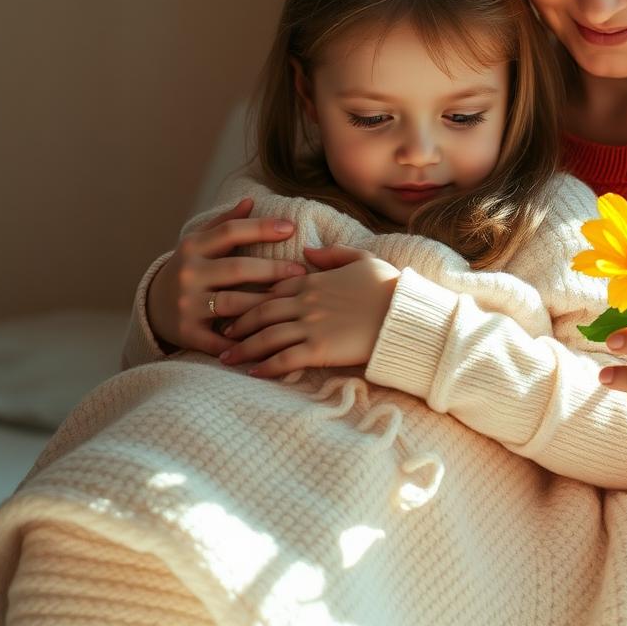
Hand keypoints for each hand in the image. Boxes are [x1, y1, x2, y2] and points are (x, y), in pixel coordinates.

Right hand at [145, 198, 307, 354]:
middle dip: (272, 270)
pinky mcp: (188, 333)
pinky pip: (221, 340)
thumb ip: (224, 224)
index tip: (291, 228)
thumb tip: (251, 201)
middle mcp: (188, 274)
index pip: (229, 232)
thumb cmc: (189, 270)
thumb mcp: (199, 244)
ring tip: (292, 303)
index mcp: (193, 247)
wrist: (153, 307)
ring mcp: (187, 304)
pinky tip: (271, 340)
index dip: (260, 228)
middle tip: (302, 273)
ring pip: (232, 305)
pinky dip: (244, 343)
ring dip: (265, 305)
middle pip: (237, 269)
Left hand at [217, 244, 399, 377]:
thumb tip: (307, 251)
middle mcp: (306, 302)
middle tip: (221, 333)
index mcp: (314, 280)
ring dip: (243, 348)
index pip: (274, 287)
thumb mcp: (364, 259)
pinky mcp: (320, 349)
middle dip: (237, 323)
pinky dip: (266, 367)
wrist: (406, 314)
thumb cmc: (390, 288)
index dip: (253, 298)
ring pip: (266, 336)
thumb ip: (333, 254)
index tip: (239, 307)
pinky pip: (284, 358)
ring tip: (226, 358)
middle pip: (261, 311)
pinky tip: (253, 373)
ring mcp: (311, 326)